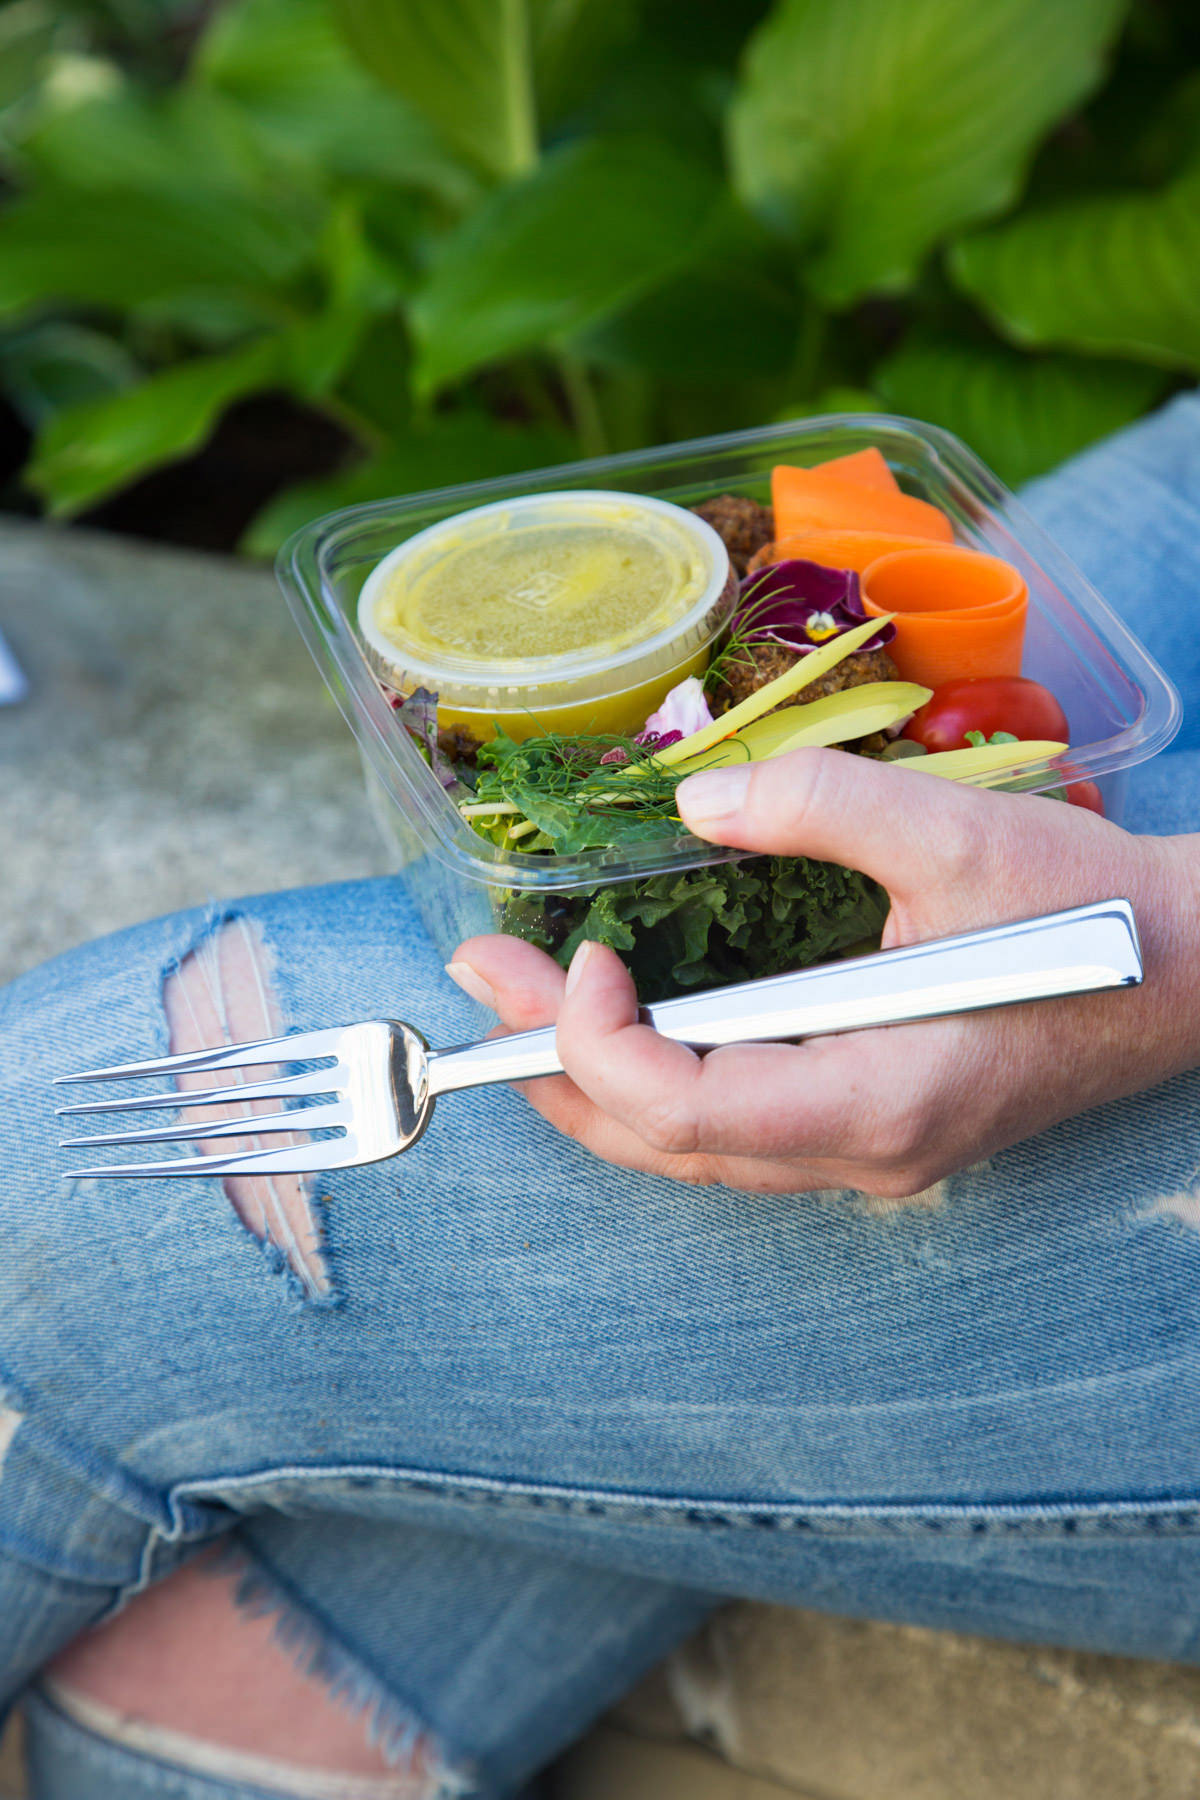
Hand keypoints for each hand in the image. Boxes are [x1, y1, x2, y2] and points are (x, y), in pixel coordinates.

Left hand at [449, 750, 1198, 1196]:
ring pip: (690, 1152)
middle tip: (481, 981)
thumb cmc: (1090, 913)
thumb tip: (694, 802)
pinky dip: (657, 1084)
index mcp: (880, 1097)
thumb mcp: (954, 838)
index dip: (598, 1043)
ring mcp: (868, 1154)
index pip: (686, 1111)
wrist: (1191, 967)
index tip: (578, 954)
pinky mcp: (872, 1128)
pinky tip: (621, 1027)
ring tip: (521, 1004)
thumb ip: (817, 806)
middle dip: (555, 1064)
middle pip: (663, 1145)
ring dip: (594, 1080)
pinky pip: (733, 1132)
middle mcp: (862, 1154)